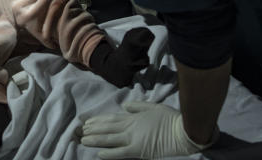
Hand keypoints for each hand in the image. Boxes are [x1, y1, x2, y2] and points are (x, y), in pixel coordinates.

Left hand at [79, 102, 217, 158]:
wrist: (181, 131)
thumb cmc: (169, 118)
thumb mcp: (152, 106)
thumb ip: (137, 107)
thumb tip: (124, 106)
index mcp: (133, 117)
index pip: (111, 118)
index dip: (97, 120)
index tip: (86, 121)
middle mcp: (130, 127)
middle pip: (107, 128)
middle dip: (92, 129)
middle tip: (80, 131)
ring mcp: (133, 139)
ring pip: (109, 139)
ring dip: (95, 140)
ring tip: (83, 140)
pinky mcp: (138, 151)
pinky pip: (120, 153)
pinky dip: (109, 153)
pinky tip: (99, 154)